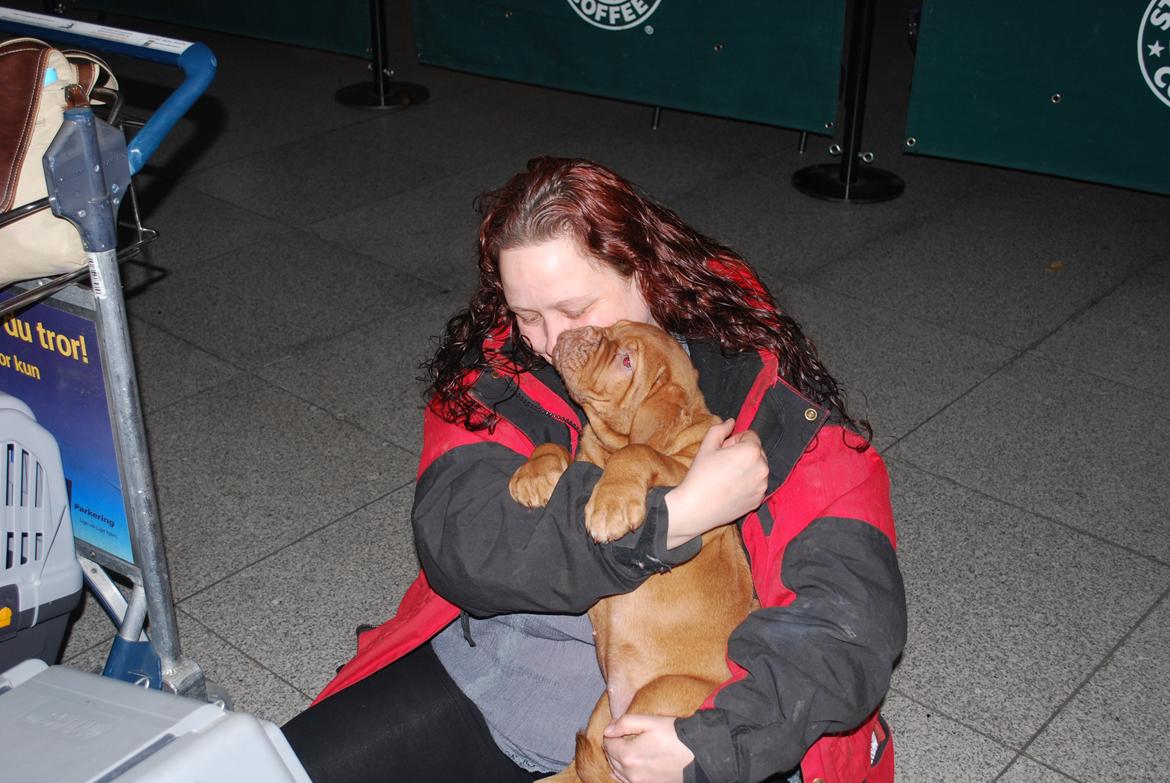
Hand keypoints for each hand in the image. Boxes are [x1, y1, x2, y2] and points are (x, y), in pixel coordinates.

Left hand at [602, 714, 692, 782]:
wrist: (698, 755)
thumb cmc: (675, 735)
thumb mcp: (649, 721)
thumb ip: (625, 723)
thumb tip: (607, 730)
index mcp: (628, 755)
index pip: (608, 744)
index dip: (612, 733)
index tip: (620, 727)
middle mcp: (631, 773)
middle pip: (611, 759)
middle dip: (613, 747)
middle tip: (622, 736)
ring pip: (617, 772)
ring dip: (618, 760)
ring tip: (626, 748)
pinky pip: (627, 781)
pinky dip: (625, 772)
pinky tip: (631, 764)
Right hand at [664, 419, 767, 548]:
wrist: (696, 508)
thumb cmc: (700, 475)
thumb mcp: (707, 446)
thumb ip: (720, 429)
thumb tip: (731, 422)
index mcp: (751, 452)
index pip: (751, 436)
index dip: (735, 440)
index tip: (723, 450)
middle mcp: (762, 469)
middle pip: (757, 452)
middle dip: (743, 453)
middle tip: (723, 463)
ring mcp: (762, 487)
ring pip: (757, 469)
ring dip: (747, 469)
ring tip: (726, 477)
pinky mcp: (758, 500)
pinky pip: (756, 485)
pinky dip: (747, 484)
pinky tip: (730, 489)